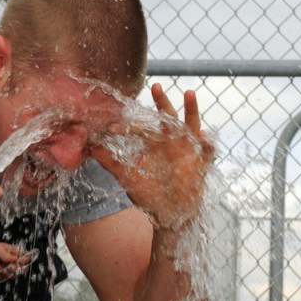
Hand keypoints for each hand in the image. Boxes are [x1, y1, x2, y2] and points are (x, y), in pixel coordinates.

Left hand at [0, 241, 37, 282]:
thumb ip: (6, 255)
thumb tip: (15, 259)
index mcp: (15, 252)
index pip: (27, 257)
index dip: (25, 261)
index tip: (19, 262)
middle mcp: (13, 261)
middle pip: (22, 269)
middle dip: (16, 269)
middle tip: (10, 267)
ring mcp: (7, 268)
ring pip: (14, 275)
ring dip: (8, 273)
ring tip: (0, 268)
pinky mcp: (0, 274)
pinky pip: (3, 278)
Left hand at [91, 84, 214, 229]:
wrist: (169, 214)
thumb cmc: (150, 193)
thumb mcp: (128, 177)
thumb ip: (111, 163)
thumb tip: (91, 148)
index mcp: (155, 143)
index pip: (143, 127)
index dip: (130, 124)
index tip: (112, 127)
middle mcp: (172, 142)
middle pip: (168, 117)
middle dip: (163, 102)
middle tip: (155, 85)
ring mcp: (189, 150)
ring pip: (192, 125)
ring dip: (191, 109)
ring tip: (189, 93)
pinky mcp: (201, 164)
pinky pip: (208, 151)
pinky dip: (208, 143)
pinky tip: (204, 135)